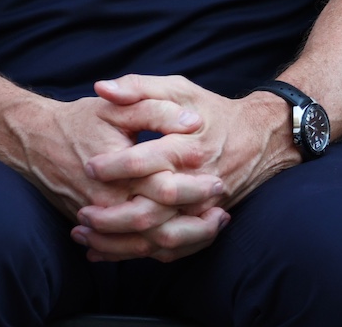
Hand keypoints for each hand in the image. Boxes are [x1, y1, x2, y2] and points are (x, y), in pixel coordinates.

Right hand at [1, 89, 226, 265]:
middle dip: (196, 222)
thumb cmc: (78, 121)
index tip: (218, 180)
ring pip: (147, 246)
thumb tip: (192, 122)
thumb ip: (155, 110)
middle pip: (160, 226)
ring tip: (211, 227)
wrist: (34, 141)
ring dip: (183, 240)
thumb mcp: (116, 107)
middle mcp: (108, 202)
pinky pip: (130, 251)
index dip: (195, 187)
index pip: (166, 188)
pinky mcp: (96, 228)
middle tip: (221, 209)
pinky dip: (158, 249)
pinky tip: (181, 238)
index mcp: (119, 172)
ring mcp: (101, 220)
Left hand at [71, 75, 295, 262]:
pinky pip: (169, 249)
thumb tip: (102, 88)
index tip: (90, 166)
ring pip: (157, 239)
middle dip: (111, 218)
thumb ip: (139, 87)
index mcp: (186, 148)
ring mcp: (201, 209)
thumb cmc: (212, 111)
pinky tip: (105, 251)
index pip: (144, 162)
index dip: (113, 166)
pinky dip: (136, 254)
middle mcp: (195, 184)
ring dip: (118, 242)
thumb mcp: (178, 89)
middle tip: (82, 212)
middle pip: (149, 213)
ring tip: (84, 235)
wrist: (259, 138)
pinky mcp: (201, 223)